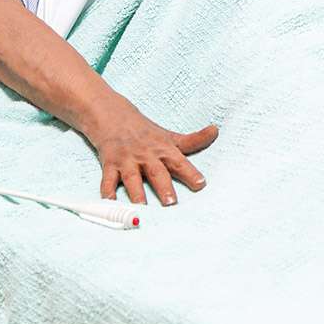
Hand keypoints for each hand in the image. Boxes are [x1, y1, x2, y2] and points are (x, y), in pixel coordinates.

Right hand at [81, 95, 218, 206]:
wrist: (112, 115)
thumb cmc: (145, 131)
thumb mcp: (169, 136)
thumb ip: (193, 140)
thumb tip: (215, 130)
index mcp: (163, 149)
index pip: (179, 162)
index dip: (190, 173)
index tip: (200, 184)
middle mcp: (146, 155)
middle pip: (157, 172)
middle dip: (164, 187)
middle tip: (171, 203)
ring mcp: (127, 160)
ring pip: (132, 178)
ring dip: (136, 193)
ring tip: (141, 208)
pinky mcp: (109, 164)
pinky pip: (107, 180)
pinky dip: (107, 192)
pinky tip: (109, 203)